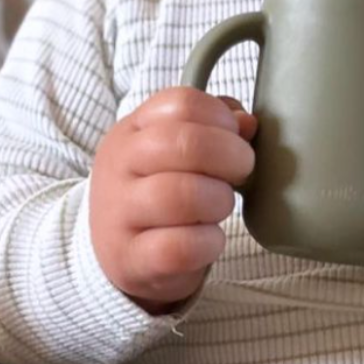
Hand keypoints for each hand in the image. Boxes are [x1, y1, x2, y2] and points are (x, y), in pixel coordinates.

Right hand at [89, 87, 256, 313]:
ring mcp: (119, 214)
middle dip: (230, 156)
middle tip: (241, 171)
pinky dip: (209, 242)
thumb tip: (247, 122)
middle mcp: (119, 166)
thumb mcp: (174, 148)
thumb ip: (213, 127)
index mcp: (132, 130)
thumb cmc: (157, 190)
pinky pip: (179, 247)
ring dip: (219, 200)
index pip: (181, 103)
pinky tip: (210, 239)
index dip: (221, 117)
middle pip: (183, 143)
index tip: (235, 136)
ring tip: (220, 206)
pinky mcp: (130, 259)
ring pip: (180, 195)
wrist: (117, 251)